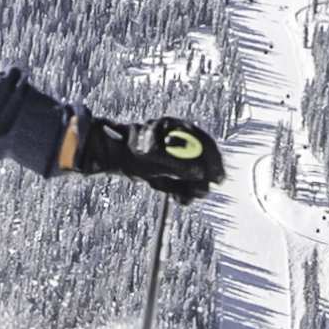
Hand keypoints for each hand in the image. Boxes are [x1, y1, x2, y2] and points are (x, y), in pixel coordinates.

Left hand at [75, 116, 225, 203]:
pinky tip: (182, 199)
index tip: (217, 177)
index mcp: (176, 129)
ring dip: (194, 187)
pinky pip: (182, 182)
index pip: (203, 142)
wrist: (111, 156)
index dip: (212, 160)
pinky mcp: (168, 169)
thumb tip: (199, 173)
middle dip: (204, 177)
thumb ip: (177, 165)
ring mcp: (173, 155)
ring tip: (188, 197)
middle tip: (204, 191)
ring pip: (193, 173)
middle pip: (201, 159)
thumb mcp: (153, 157)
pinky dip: (183, 192)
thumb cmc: (128, 148)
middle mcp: (178, 141)